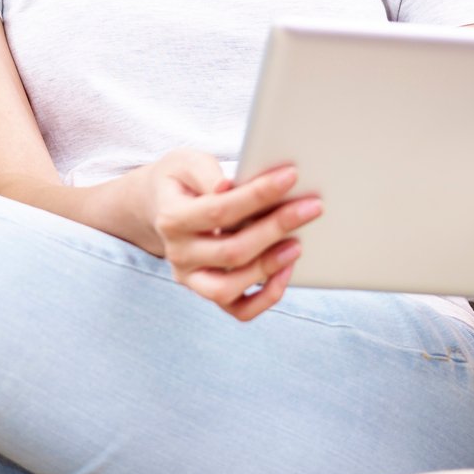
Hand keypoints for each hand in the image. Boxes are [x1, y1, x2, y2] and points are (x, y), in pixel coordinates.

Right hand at [137, 150, 321, 322]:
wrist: (163, 205)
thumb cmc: (183, 180)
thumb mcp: (186, 163)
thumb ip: (205, 173)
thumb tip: (227, 187)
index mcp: (172, 219)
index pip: (218, 211)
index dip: (257, 195)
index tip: (291, 177)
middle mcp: (178, 254)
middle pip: (231, 251)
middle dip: (276, 228)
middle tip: (311, 207)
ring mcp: (192, 278)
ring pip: (230, 288)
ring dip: (269, 267)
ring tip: (298, 244)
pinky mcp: (209, 292)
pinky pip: (240, 310)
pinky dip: (266, 297)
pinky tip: (286, 271)